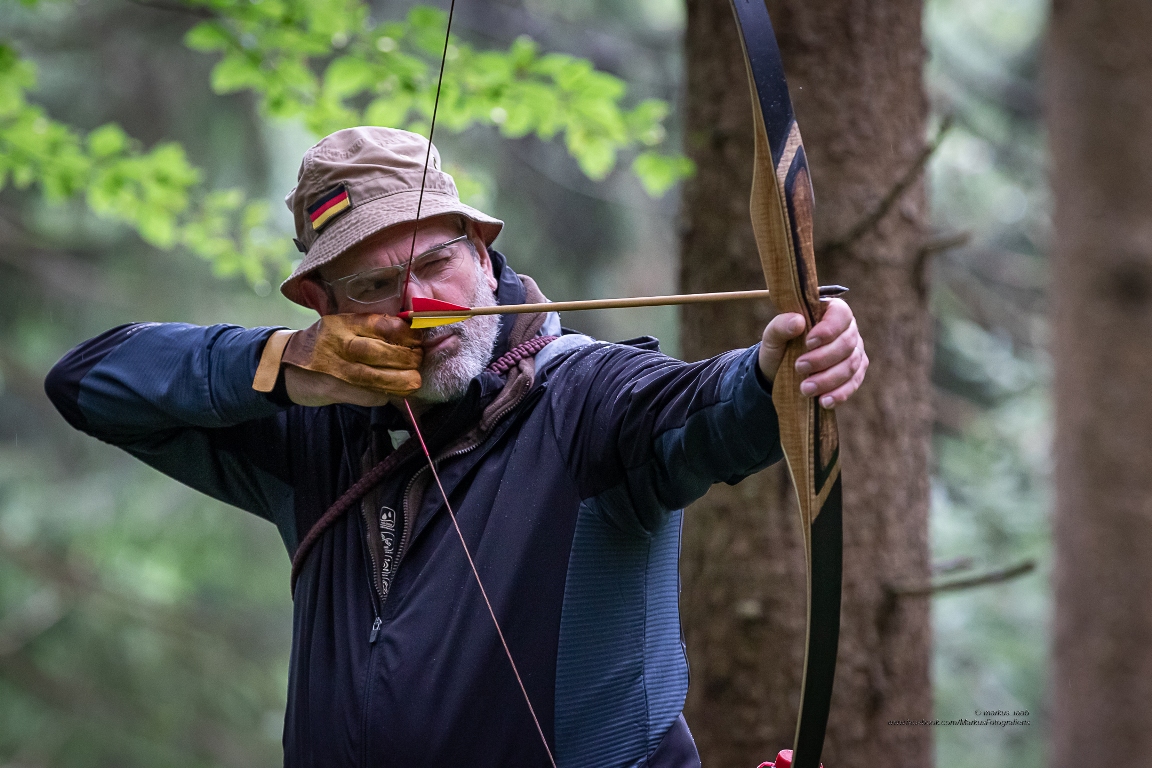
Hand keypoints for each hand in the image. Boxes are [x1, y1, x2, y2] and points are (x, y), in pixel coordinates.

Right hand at [282, 314, 422, 406]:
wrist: (282, 364)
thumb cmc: (320, 345)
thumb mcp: (340, 327)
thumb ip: (367, 330)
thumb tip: (406, 336)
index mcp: (344, 323)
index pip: (382, 325)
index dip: (406, 333)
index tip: (418, 339)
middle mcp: (339, 342)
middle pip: (380, 351)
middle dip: (406, 358)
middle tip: (418, 361)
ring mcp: (334, 367)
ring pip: (375, 376)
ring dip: (399, 381)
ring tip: (413, 381)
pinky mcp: (332, 388)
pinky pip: (365, 395)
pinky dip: (382, 395)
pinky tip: (391, 394)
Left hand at [758, 298, 867, 408]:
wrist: (779, 372)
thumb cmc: (779, 347)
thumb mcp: (772, 336)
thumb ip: (781, 326)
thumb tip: (798, 321)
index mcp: (830, 311)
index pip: (840, 314)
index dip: (828, 329)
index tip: (808, 343)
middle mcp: (848, 329)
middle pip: (847, 343)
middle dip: (823, 358)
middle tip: (799, 367)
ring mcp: (854, 351)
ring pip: (851, 365)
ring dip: (828, 379)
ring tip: (805, 388)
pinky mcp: (855, 373)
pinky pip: (853, 383)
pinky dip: (839, 394)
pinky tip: (824, 401)